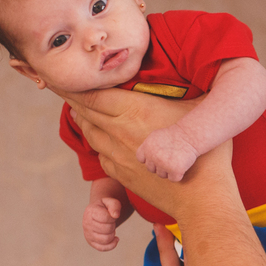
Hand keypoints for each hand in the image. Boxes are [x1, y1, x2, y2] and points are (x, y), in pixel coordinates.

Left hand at [54, 88, 231, 218]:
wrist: (202, 198)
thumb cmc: (206, 152)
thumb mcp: (201, 109)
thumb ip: (189, 88)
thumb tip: (202, 66)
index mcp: (134, 110)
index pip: (91, 93)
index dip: (72, 83)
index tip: (59, 73)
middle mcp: (119, 131)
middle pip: (84, 110)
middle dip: (70, 96)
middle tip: (60, 84)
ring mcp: (118, 156)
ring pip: (90, 132)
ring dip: (81, 119)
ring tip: (77, 109)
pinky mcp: (122, 175)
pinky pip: (100, 154)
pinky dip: (96, 142)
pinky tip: (99, 139)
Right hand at [84, 196, 123, 250]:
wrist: (97, 213)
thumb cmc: (105, 208)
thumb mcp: (110, 202)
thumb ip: (115, 205)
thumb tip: (115, 215)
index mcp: (90, 211)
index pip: (105, 217)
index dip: (113, 217)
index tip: (111, 215)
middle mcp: (86, 223)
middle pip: (107, 229)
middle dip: (113, 225)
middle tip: (110, 222)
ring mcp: (88, 234)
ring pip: (106, 239)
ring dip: (112, 234)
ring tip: (110, 228)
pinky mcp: (91, 242)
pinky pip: (103, 248)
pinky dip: (112, 245)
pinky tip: (115, 238)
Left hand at [137, 124, 201, 181]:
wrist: (189, 135)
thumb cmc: (175, 135)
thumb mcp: (156, 136)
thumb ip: (148, 147)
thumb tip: (144, 158)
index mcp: (147, 148)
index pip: (141, 159)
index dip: (149, 158)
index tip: (158, 155)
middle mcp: (153, 157)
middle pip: (151, 169)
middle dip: (159, 165)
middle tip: (169, 157)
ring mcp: (163, 165)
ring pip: (161, 175)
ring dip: (168, 170)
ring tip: (176, 160)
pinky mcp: (174, 170)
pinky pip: (173, 179)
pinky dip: (178, 175)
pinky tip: (181, 165)